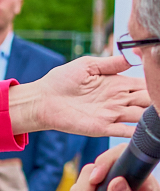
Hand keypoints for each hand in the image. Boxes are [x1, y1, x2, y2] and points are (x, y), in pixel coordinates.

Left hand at [9, 55, 148, 137]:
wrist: (42, 100)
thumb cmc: (61, 80)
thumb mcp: (87, 65)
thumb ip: (110, 63)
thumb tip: (132, 57)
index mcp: (117, 83)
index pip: (144, 85)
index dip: (154, 84)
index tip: (159, 83)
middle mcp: (118, 100)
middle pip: (146, 101)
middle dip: (156, 101)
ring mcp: (111, 115)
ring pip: (140, 117)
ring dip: (150, 117)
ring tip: (157, 114)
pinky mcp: (102, 128)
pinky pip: (124, 132)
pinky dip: (137, 133)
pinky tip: (145, 131)